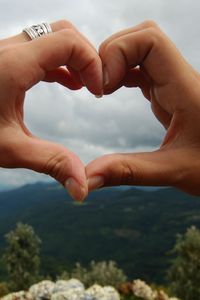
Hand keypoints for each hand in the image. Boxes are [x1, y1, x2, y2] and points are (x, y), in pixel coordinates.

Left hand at [0, 20, 102, 200]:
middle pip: (63, 34)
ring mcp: (6, 53)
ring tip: (85, 87)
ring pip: (51, 39)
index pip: (69, 42)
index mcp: (13, 65)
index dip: (92, 63)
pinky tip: (68, 84)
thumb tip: (82, 188)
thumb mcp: (9, 149)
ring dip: (74, 59)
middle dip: (86, 57)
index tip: (98, 93)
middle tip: (95, 87)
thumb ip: (50, 163)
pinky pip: (40, 51)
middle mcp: (9, 51)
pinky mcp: (5, 62)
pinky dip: (60, 64)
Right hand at [86, 20, 199, 195]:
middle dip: (112, 54)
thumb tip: (87, 178)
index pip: (151, 40)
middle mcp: (182, 79)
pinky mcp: (170, 92)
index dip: (119, 52)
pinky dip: (123, 73)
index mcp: (186, 90)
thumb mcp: (173, 172)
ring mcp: (176, 83)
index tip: (103, 86)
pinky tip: (112, 91)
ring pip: (142, 50)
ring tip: (101, 90)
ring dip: (116, 62)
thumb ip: (129, 172)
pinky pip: (143, 68)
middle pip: (143, 37)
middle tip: (97, 86)